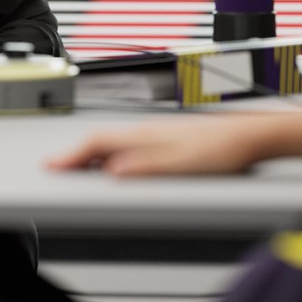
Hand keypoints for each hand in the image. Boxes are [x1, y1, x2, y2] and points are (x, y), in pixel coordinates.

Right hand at [46, 115, 275, 176]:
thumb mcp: (181, 164)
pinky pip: (126, 143)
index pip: (97, 142)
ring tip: (76, 165)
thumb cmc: (221, 148)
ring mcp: (157, 132)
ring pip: (113, 141)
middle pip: (100, 139)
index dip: (71, 154)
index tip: (52, 164)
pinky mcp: (167, 138)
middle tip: (55, 165)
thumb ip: (144, 166)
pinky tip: (115, 160)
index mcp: (145, 136)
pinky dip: (110, 152)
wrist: (249, 136)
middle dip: (74, 152)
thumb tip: (112, 170)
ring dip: (90, 152)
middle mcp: (148, 130)